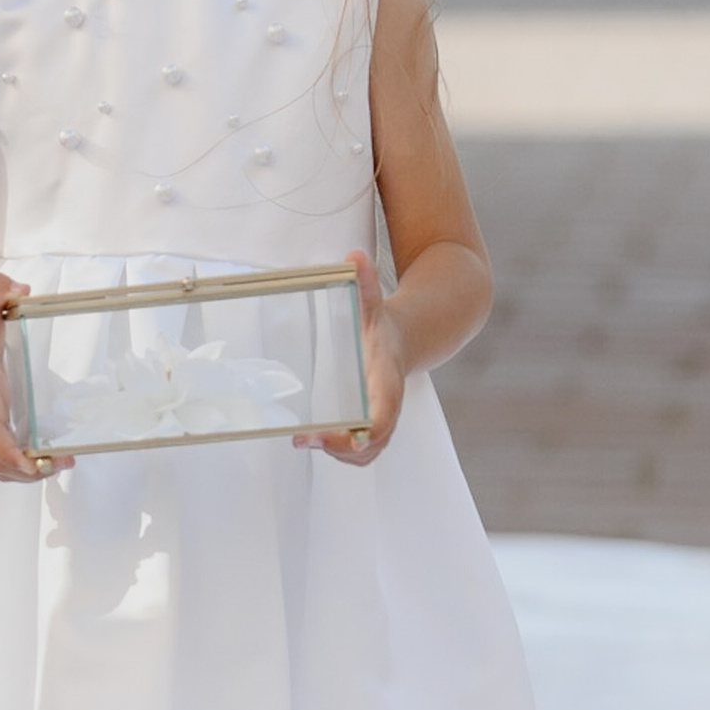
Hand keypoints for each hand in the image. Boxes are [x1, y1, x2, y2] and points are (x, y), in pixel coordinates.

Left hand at [296, 250, 404, 467]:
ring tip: (305, 440)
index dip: (361, 433)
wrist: (406, 339)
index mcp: (388, 383)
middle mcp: (388, 408)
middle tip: (304, 438)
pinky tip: (315, 440)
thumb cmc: (382, 326)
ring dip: (338, 454)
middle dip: (340, 449)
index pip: (380, 419)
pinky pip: (361, 452)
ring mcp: (383, 422)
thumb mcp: (373, 303)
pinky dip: (341, 453)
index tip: (336, 436)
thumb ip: (364, 283)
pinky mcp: (373, 428)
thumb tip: (354, 256)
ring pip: (365, 454)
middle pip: (371, 445)